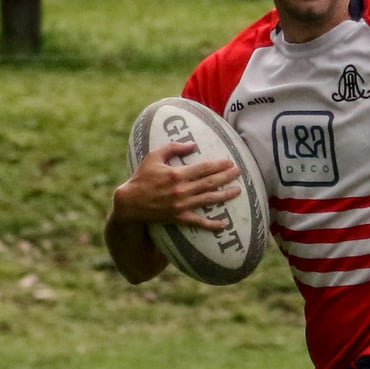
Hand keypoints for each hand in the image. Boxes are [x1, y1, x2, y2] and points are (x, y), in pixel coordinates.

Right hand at [111, 141, 241, 230]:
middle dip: (226, 177)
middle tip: (239, 172)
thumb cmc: (141, 177)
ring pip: (208, 200)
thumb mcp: (153, 157)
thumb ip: (173, 148)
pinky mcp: (179, 218)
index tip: (230, 162)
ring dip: (225, 195)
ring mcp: (181, 205)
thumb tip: (192, 144)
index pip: (203, 168)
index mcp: (177, 174)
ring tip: (237, 191)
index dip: (219, 165)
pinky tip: (224, 224)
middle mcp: (181, 190)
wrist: (130, 203)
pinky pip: (198, 222)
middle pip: (210, 182)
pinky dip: (212, 224)